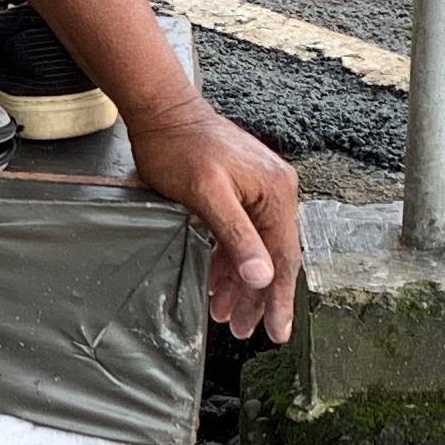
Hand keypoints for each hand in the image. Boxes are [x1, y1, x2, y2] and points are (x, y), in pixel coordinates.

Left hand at [128, 97, 302, 343]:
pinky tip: (217, 285)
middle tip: (242, 332)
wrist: (161, 111)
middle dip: (257, 298)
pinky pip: (241, 235)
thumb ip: (236, 236)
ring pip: (255, 249)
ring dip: (240, 284)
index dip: (278, 299)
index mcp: (277, 194)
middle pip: (272, 257)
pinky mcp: (241, 190)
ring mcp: (260, 190)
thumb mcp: (207, 196)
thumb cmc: (180, 149)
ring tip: (226, 317)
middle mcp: (276, 192)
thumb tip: (263, 277)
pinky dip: (229, 262)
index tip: (277, 333)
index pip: (283, 257)